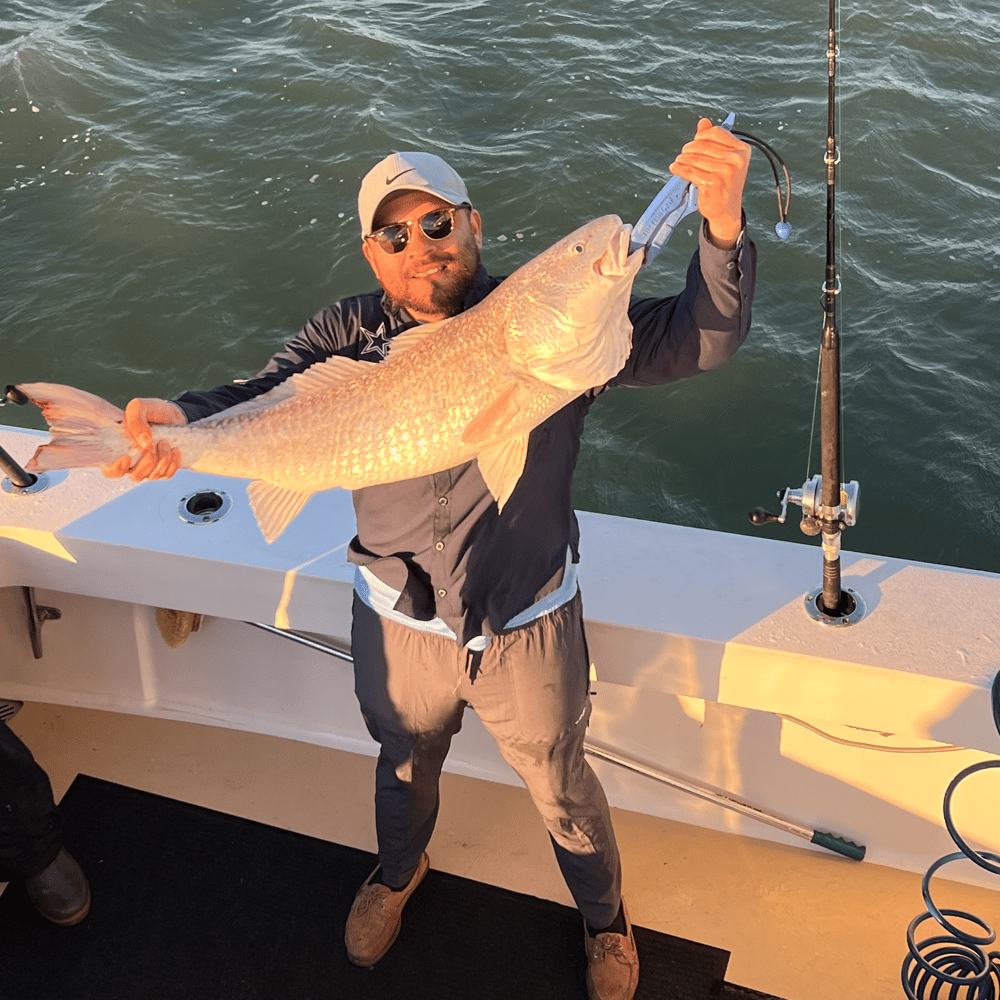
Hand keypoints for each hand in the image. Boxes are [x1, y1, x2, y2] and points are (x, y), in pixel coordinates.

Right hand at [101, 398, 186, 480]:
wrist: (175, 415)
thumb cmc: (154, 411)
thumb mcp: (141, 407)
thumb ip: (135, 419)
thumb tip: (143, 442)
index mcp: (119, 447)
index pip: (110, 470)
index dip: (116, 469)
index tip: (126, 458)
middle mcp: (132, 461)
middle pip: (135, 476)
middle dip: (147, 462)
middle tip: (156, 443)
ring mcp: (148, 467)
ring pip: (152, 476)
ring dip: (162, 460)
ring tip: (166, 442)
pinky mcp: (163, 469)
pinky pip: (167, 475)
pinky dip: (173, 463)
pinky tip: (175, 449)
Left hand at [668, 118, 750, 247]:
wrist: (726, 210)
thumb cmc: (724, 183)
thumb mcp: (724, 160)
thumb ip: (713, 140)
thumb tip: (703, 122)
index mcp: (742, 150)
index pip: (716, 133)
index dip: (701, 136)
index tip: (694, 143)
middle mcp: (736, 160)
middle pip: (703, 145)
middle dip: (689, 149)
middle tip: (682, 154)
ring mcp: (726, 173)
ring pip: (695, 158)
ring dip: (682, 159)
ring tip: (678, 162)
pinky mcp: (713, 184)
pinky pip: (691, 172)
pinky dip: (680, 169)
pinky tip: (675, 168)